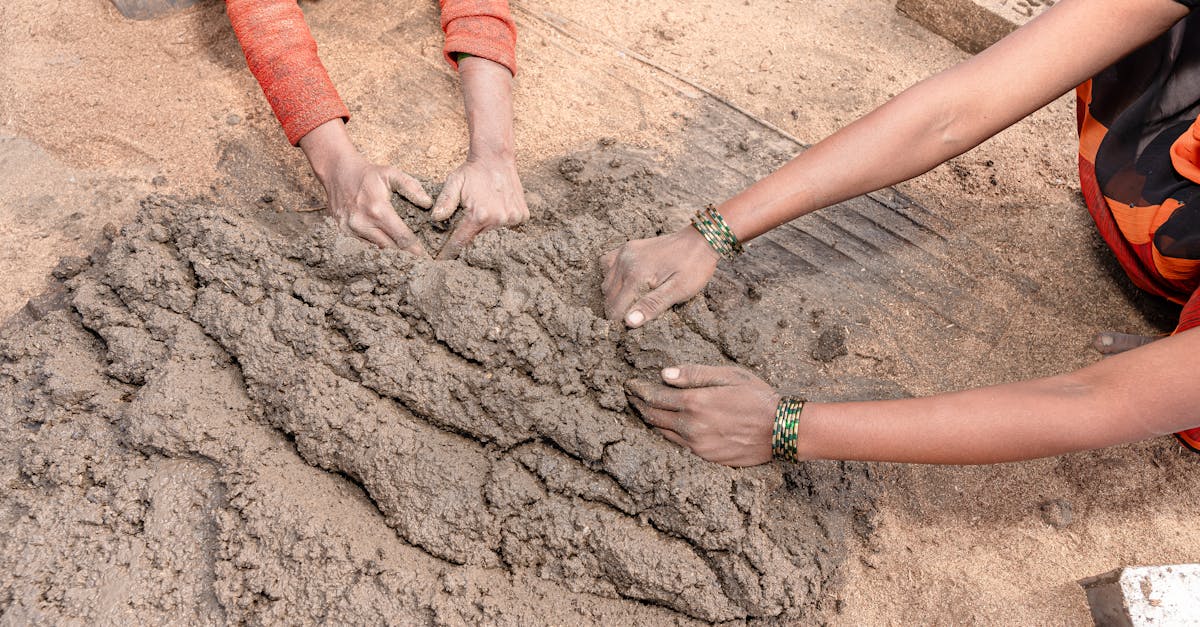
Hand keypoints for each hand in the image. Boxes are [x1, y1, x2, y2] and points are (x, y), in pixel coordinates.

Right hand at [299, 119, 432, 254]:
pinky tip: (385, 250)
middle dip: (404, 255)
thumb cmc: (368, 174)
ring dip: (390, 254)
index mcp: (377, 210)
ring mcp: (349, 229)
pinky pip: (362, 246)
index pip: (401, 237)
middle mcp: (362, 223)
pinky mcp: (342, 232)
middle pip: (389, 248)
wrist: (337, 172)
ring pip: (375, 249)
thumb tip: (428, 203)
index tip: (425, 257)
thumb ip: (411, 187)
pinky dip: (375, 248)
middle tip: (418, 261)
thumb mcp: (391, 174)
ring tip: (404, 258)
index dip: (414, 249)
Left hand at [431, 154, 527, 259]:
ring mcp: (513, 218)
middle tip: (464, 225)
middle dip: (469, 235)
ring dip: (485, 228)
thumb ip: (445, 202)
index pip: (461, 242)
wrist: (496, 157)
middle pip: (478, 239)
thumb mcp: (454, 183)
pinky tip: (496, 208)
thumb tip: (435, 219)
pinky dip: (500, 222)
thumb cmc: (472, 171)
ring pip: (493, 234)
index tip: (442, 260)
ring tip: (483, 210)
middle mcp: (498, 220)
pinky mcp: (522, 215)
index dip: (450, 251)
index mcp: (480, 215)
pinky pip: (508, 227)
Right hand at [601, 227, 719, 326]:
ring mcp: (624, 253)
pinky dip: (612, 278)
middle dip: (618, 310)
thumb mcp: (679, 290)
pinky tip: (626, 283)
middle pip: (609, 297)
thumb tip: (629, 322)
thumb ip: (653, 305)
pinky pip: (606, 265)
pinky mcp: (626, 248)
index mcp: (636, 275)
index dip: (623, 322)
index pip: (616, 308)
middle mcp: (625, 262)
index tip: (636, 326)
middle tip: (637, 315)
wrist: (700, 240)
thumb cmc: (694, 267)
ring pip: (606, 284)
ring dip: (615, 296)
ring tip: (634, 301)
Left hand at [626, 364, 779, 466]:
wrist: (781, 430)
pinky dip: (667, 434)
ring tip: (642, 409)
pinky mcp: (705, 458)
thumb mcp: (729, 376)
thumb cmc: (757, 397)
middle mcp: (691, 426)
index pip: (655, 397)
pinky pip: (678, 445)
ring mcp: (697, 446)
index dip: (638, 390)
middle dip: (638, 405)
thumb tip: (664, 374)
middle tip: (630, 396)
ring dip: (650, 421)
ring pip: (662, 433)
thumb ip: (695, 374)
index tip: (629, 384)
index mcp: (695, 402)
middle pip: (653, 417)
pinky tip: (665, 427)